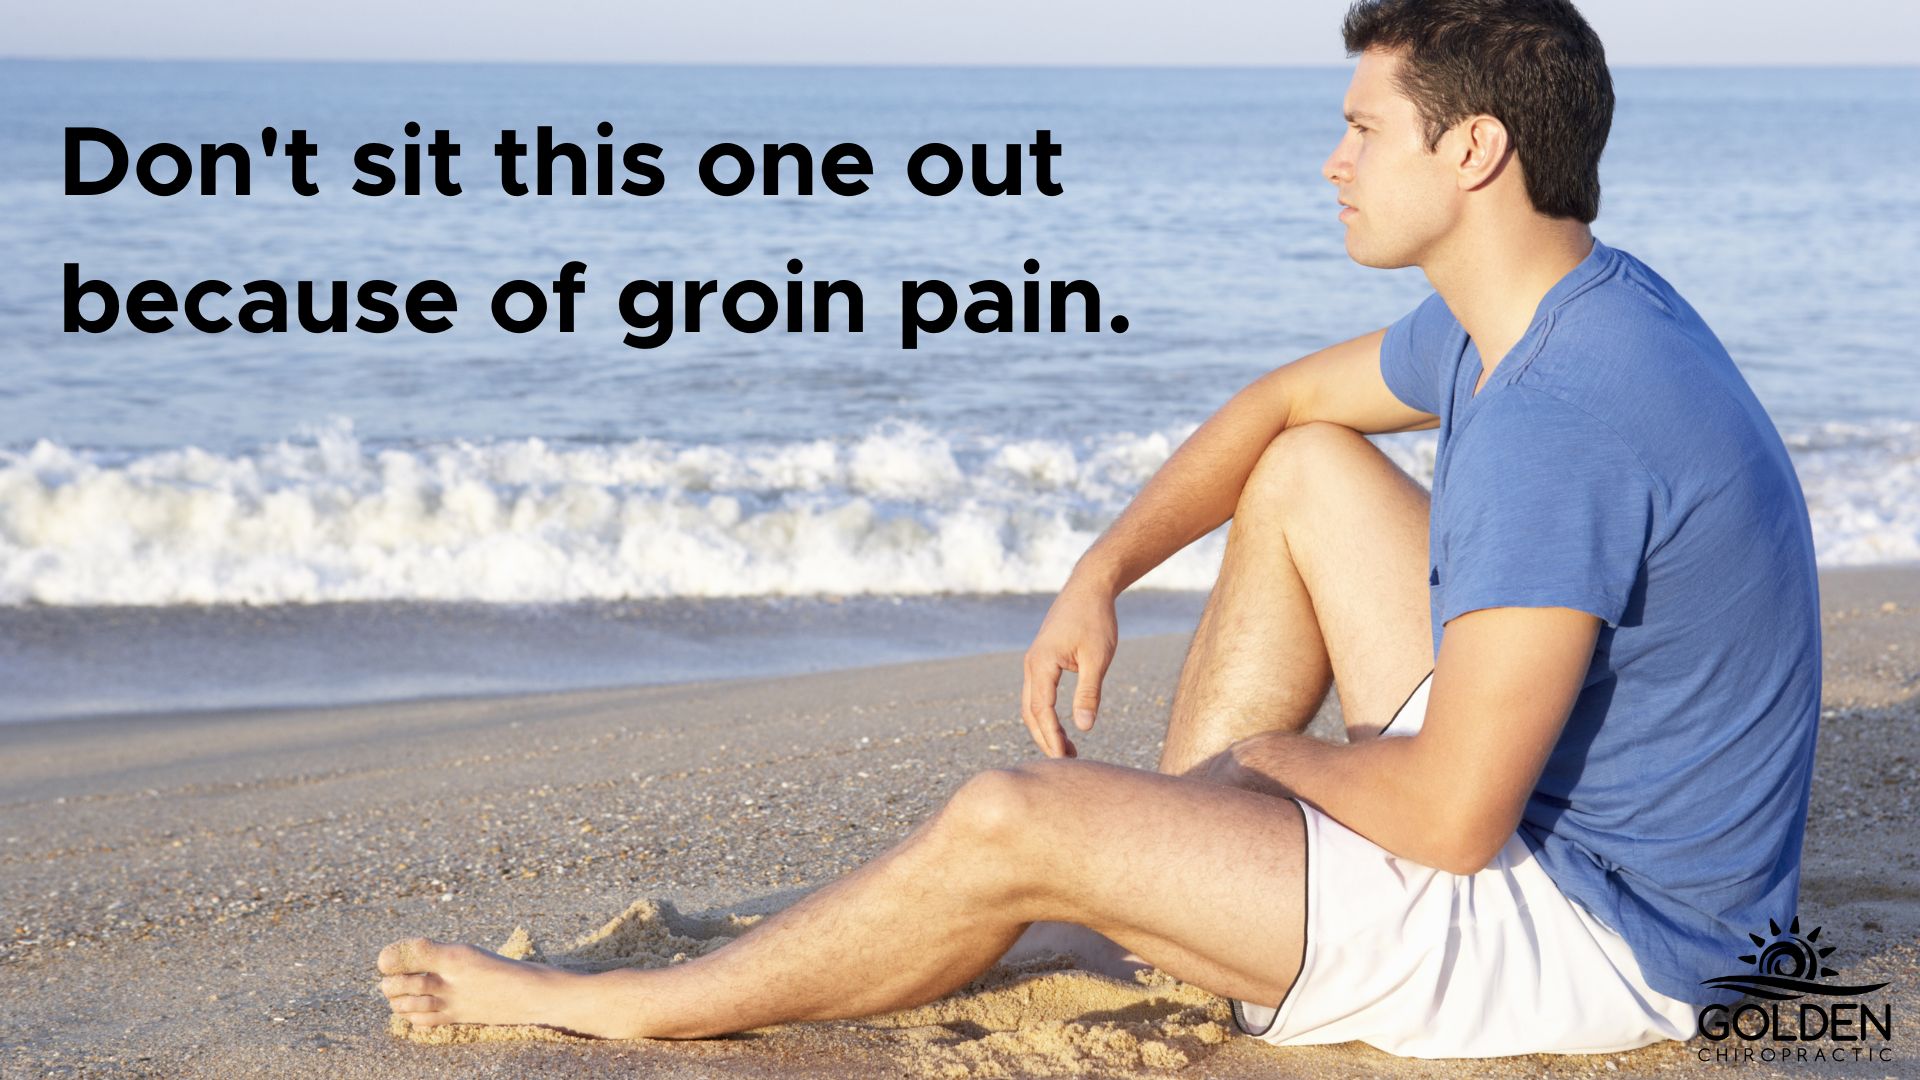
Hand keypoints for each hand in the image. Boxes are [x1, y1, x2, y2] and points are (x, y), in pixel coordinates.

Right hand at [1020, 577, 1118, 757]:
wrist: (1089, 586)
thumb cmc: (1096, 619)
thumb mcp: (1098, 658)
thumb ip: (1089, 693)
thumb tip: (1084, 728)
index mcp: (1041, 664)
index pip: (1042, 711)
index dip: (1051, 737)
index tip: (1065, 760)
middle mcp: (1031, 664)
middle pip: (1030, 712)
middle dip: (1045, 739)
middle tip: (1066, 764)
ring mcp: (1034, 661)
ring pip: (1031, 704)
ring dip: (1045, 728)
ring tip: (1067, 750)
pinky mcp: (1042, 659)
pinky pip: (1037, 694)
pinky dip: (1046, 714)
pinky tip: (1063, 725)